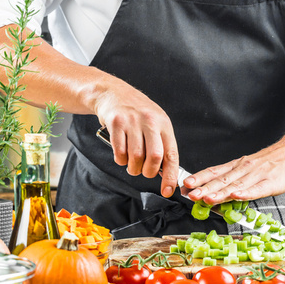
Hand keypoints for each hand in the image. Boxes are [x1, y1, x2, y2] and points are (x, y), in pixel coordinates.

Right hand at [94, 76, 178, 197]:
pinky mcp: (116, 123)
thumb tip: (166, 172)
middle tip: (143, 172)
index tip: (167, 190)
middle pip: (154, 157)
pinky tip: (121, 156)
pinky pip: (119, 151)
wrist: (113, 92)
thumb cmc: (136, 111)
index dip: (170, 176)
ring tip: (131, 165)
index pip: (171, 154)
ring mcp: (132, 121)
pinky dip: (120, 160)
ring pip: (136, 157)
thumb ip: (161, 143)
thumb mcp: (155, 122)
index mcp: (164, 124)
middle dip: (148, 172)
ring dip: (133, 168)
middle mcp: (150, 121)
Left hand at [183, 137, 284, 204]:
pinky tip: (237, 197)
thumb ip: (235, 178)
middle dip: (204, 188)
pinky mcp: (271, 183)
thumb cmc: (274, 161)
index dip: (199, 178)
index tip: (186, 184)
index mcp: (238, 165)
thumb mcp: (250, 166)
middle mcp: (245, 168)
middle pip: (222, 180)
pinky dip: (246, 193)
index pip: (215, 171)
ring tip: (207, 199)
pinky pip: (257, 189)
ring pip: (236, 185)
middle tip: (190, 195)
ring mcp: (258, 175)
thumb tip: (216, 189)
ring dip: (220, 193)